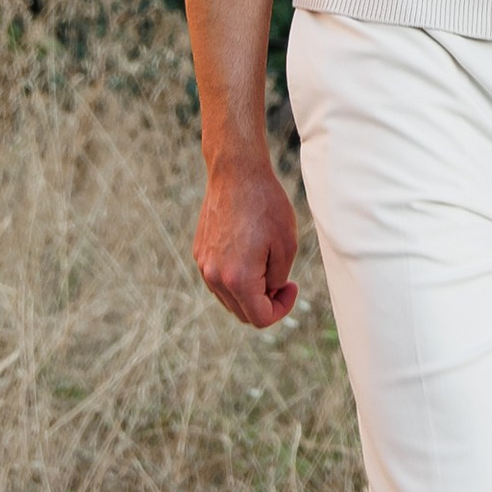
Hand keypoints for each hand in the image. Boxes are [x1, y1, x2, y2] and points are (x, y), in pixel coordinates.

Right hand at [195, 153, 301, 328]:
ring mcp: (203, 265)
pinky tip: (250, 253)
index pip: (260, 318)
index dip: (282, 309)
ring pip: (229, 298)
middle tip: (283, 279)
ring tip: (267, 264)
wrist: (236, 173)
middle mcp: (214, 276)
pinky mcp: (199, 252)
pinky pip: (219, 279)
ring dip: (250, 292)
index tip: (292, 286)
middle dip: (265, 303)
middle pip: (242, 313)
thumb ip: (276, 281)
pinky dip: (235, 277)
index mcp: (237, 279)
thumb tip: (266, 294)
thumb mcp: (286, 246)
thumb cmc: (266, 206)